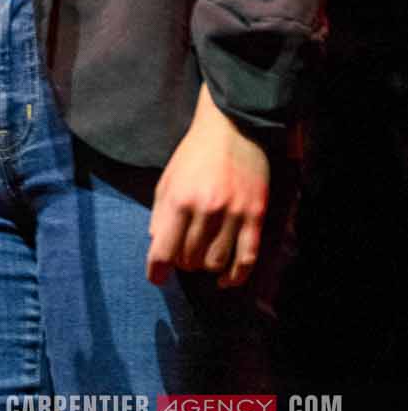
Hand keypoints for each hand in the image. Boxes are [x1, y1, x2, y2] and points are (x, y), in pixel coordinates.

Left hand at [147, 86, 268, 288]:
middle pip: (190, 259)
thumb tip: (156, 244)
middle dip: (182, 263)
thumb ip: (160, 213)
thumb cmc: (194, 155)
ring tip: (201, 259)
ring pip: (216, 263)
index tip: (155, 279)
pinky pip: (247, 257)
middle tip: (181, 256)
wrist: (232, 129)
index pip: (164, 248)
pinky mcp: (255, 216)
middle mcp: (206, 210)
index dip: (157, 269)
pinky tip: (226, 280)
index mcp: (179, 200)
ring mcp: (234, 214)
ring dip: (205, 268)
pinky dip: (236, 275)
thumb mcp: (168, 179)